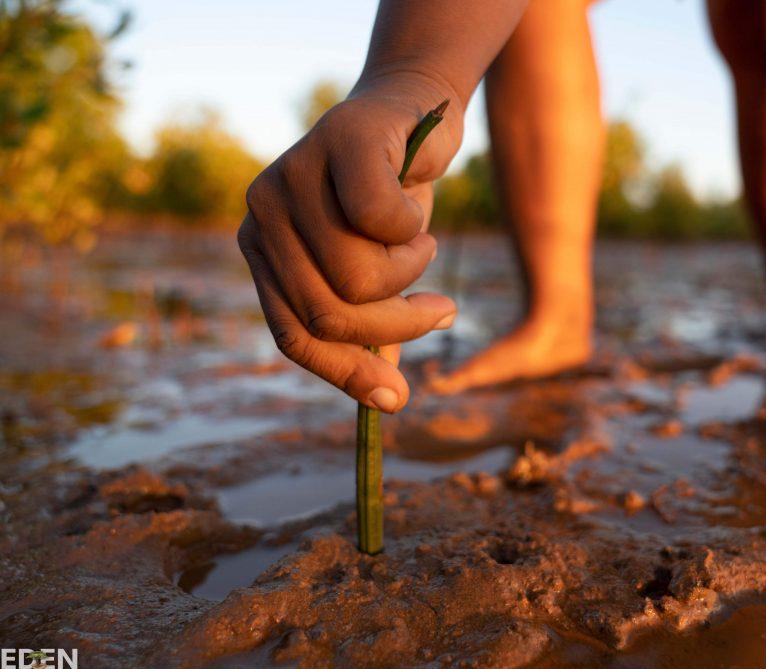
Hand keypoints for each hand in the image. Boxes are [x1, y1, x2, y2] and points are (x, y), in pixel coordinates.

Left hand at [237, 75, 461, 412]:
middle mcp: (262, 215)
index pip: (293, 335)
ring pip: (357, 277)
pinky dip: (415, 229)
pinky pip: (382, 222)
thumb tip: (383, 400)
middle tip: (441, 310)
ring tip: (423, 243)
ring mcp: (292, 175)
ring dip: (412, 273)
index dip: (345, 374)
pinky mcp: (335, 142)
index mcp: (264, 252)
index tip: (396, 400)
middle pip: (328, 314)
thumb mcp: (379, 270)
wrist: (415, 108)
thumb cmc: (394, 197)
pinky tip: (418, 201)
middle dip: (397, 326)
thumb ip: (370, 325)